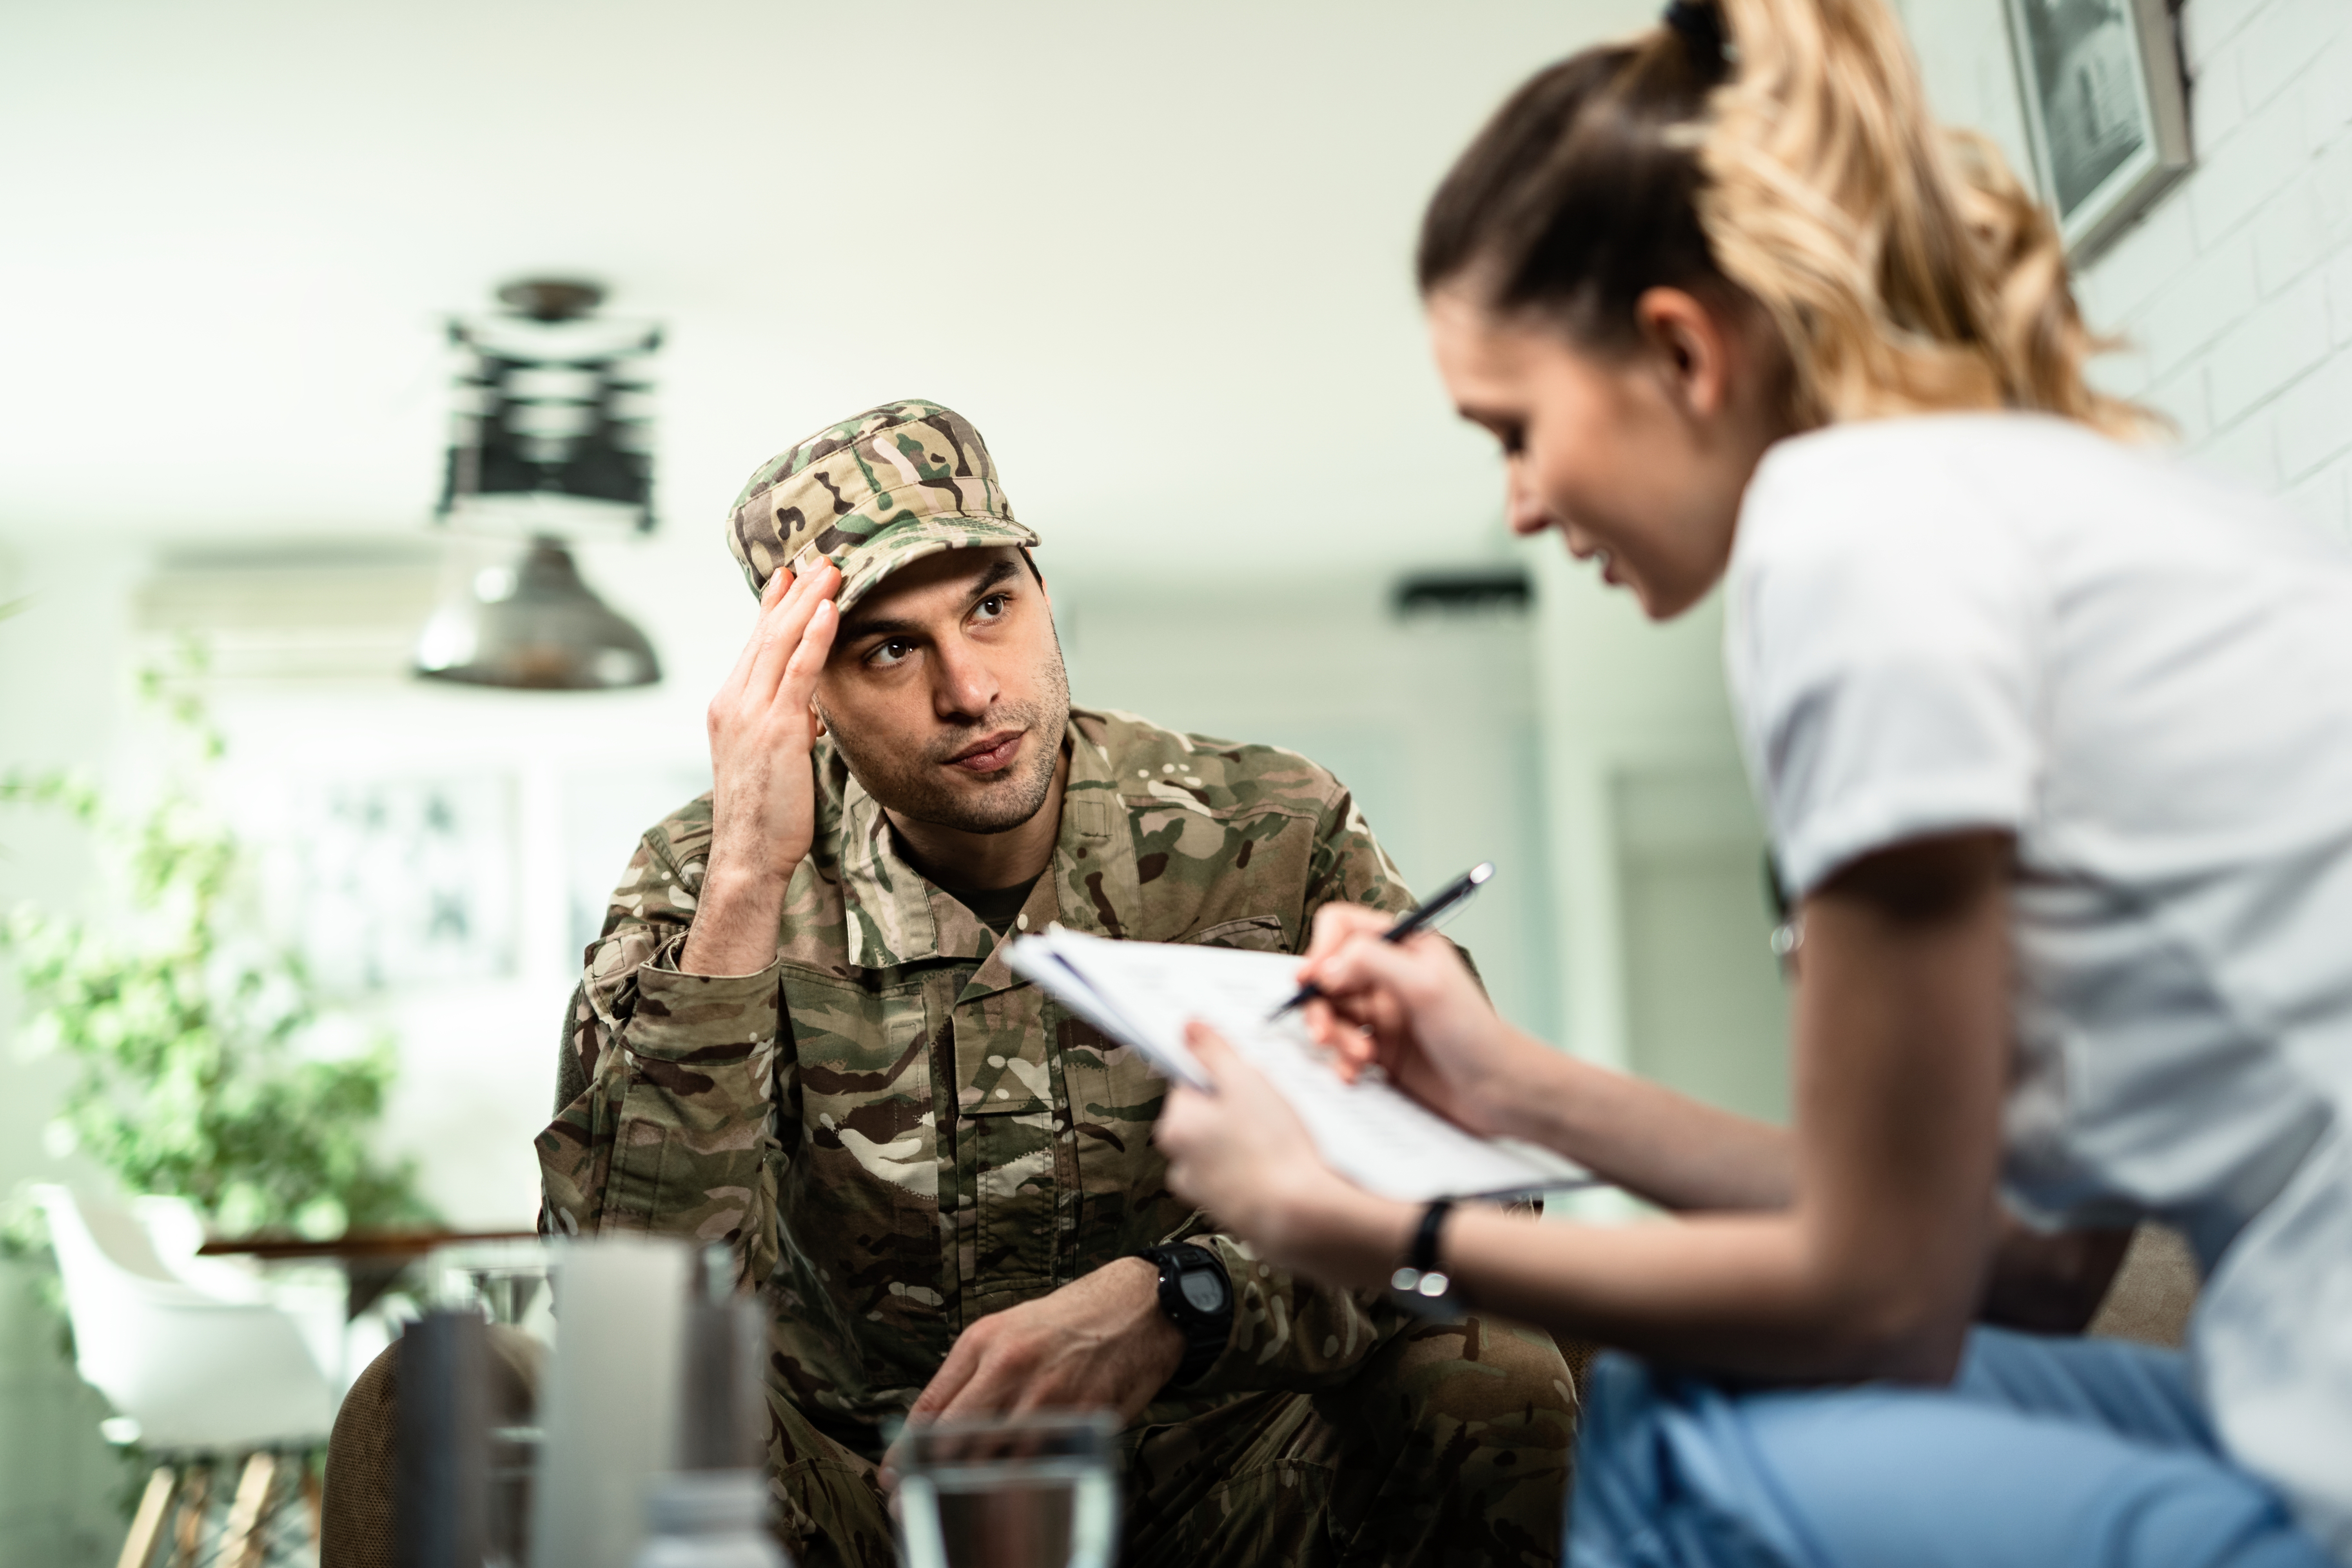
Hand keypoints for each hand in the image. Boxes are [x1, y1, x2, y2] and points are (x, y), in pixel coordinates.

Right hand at [680, 562, 840, 975]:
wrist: (748, 855)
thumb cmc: (765, 814)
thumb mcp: (773, 758)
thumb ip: (785, 725)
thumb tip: (808, 710)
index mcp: (729, 706)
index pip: (755, 644)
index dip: (773, 606)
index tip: (790, 574)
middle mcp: (733, 702)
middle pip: (766, 633)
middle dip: (793, 592)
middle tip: (818, 555)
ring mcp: (751, 714)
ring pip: (779, 643)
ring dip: (808, 601)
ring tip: (831, 568)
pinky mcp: (775, 731)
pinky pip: (797, 673)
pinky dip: (813, 637)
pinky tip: (830, 609)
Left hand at [880, 1259, 1180, 1486]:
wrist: (1139, 1307)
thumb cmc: (1069, 1321)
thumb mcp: (1005, 1330)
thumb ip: (968, 1376)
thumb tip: (932, 1427)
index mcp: (985, 1343)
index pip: (931, 1408)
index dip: (906, 1453)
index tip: (893, 1478)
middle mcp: (1012, 1367)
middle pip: (956, 1440)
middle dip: (931, 1480)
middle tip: (916, 1507)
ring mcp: (1050, 1396)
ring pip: (998, 1460)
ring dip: (975, 1492)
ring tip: (961, 1512)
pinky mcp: (1086, 1419)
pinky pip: (1044, 1466)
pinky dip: (1023, 1487)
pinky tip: (1012, 1500)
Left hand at [1155, 1024, 1410, 1289]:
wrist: (1300, 1215)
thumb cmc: (1273, 1149)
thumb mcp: (1244, 1082)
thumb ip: (1213, 1051)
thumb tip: (1188, 1028)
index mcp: (1174, 1127)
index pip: (1190, 1083)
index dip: (1224, 1076)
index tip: (1249, 1080)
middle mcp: (1179, 1162)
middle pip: (1206, 1116)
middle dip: (1236, 1109)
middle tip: (1270, 1110)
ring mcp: (1203, 1191)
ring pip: (1224, 1147)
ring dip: (1246, 1139)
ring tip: (1279, 1140)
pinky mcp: (1228, 1211)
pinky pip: (1239, 1175)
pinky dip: (1256, 1168)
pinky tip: (1279, 1164)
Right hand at [1294, 903, 1543, 1138]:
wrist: (1498, 1092)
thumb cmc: (1475, 1034)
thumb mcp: (1426, 985)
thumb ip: (1372, 962)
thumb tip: (1324, 967)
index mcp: (1401, 946)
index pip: (1342, 928)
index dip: (1321, 950)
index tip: (1313, 981)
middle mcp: (1387, 975)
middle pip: (1327, 975)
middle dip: (1320, 1004)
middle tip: (1323, 1032)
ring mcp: (1382, 1013)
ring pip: (1331, 1013)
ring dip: (1333, 1036)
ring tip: (1359, 1057)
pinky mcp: (1379, 1048)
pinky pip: (1340, 1048)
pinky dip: (1340, 1061)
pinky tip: (1356, 1074)